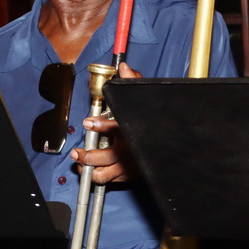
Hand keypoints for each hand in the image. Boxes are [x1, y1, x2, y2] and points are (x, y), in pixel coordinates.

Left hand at [71, 62, 140, 183]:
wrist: (171, 146)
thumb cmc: (152, 122)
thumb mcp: (143, 101)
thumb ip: (133, 82)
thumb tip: (124, 67)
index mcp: (132, 130)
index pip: (115, 127)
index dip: (100, 125)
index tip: (87, 122)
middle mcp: (130, 150)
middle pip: (104, 157)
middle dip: (87, 156)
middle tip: (77, 152)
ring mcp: (128, 166)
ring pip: (104, 174)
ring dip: (89, 170)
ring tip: (79, 163)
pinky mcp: (128, 176)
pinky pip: (109, 181)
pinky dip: (98, 177)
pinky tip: (89, 170)